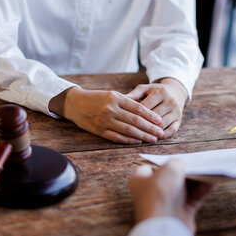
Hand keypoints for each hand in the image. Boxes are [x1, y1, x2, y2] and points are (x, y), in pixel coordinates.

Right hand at [49, 87, 164, 143]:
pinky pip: (117, 137)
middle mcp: (110, 109)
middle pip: (135, 120)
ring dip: (143, 136)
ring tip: (153, 138)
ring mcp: (104, 121)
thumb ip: (127, 101)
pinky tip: (138, 141)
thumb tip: (146, 111)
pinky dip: (129, 140)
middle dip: (150, 128)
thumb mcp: (111, 94)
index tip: (160, 121)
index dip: (150, 116)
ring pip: (128, 130)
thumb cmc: (97, 98)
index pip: (138, 108)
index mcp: (115, 98)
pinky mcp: (99, 131)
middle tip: (160, 132)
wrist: (75, 103)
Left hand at [126, 78, 187, 138]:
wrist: (175, 90)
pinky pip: (171, 131)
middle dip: (142, 125)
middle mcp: (170, 101)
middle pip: (154, 118)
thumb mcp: (145, 89)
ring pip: (162, 125)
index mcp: (160, 92)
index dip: (134, 115)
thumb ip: (133, 95)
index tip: (124, 122)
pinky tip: (153, 138)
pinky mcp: (179, 120)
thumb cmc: (154, 91)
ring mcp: (176, 111)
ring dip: (151, 133)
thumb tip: (119, 101)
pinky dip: (161, 136)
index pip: (145, 107)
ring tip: (139, 137)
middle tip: (129, 132)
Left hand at [129, 160, 212, 232]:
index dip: (163, 160)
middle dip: (184, 169)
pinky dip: (202, 189)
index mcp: (140, 180)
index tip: (176, 156)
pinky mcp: (180, 212)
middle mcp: (152, 191)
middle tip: (197, 161)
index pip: (149, 165)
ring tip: (209, 168)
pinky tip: (213, 181)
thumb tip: (183, 166)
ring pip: (184, 187)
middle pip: (170, 176)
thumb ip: (177, 163)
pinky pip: (193, 197)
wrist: (165, 226)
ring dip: (196, 178)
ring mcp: (167, 203)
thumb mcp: (169, 168)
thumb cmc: (161, 193)